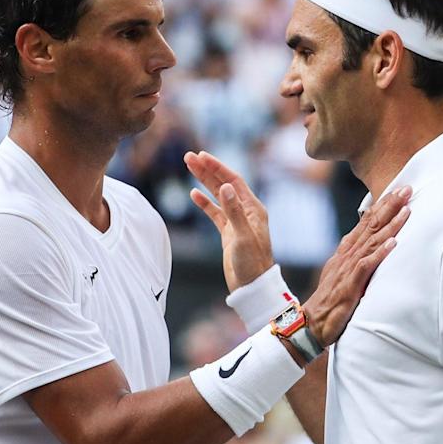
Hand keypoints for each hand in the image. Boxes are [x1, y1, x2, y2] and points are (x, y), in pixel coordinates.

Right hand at [184, 151, 271, 291]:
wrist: (252, 287)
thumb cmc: (252, 263)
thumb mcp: (242, 236)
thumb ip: (233, 211)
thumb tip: (225, 187)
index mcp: (254, 209)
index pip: (233, 181)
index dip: (218, 167)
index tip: (202, 156)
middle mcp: (246, 211)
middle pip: (224, 184)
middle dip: (207, 170)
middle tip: (189, 157)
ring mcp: (237, 221)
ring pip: (218, 196)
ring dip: (204, 182)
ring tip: (189, 167)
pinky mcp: (228, 233)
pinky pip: (215, 213)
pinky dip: (204, 203)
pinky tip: (193, 194)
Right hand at [304, 186, 410, 346]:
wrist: (312, 322)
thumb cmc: (330, 300)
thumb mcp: (341, 273)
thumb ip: (355, 259)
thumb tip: (370, 247)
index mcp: (345, 251)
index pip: (365, 223)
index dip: (381, 206)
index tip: (396, 192)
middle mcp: (347, 255)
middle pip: (370, 225)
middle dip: (389, 206)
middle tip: (406, 188)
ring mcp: (348, 268)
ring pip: (372, 241)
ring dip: (390, 224)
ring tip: (406, 209)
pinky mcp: (351, 284)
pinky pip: (367, 265)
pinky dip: (381, 253)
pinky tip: (393, 243)